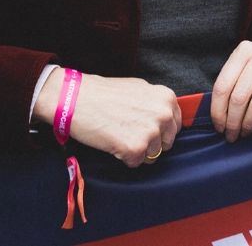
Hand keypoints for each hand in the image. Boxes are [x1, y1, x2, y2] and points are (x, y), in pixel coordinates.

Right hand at [44, 72, 182, 168]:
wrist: (76, 99)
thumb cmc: (104, 93)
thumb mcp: (139, 89)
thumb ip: (155, 103)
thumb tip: (165, 117)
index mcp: (167, 98)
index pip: (175, 126)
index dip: (160, 131)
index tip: (145, 128)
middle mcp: (164, 115)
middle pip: (166, 143)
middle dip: (150, 142)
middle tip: (129, 132)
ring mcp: (151, 132)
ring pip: (152, 155)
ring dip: (136, 150)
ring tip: (119, 134)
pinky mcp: (136, 149)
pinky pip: (136, 163)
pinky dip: (124, 157)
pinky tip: (113, 142)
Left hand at [210, 35, 251, 141]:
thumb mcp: (243, 63)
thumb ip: (230, 82)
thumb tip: (219, 116)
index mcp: (244, 51)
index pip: (223, 86)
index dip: (218, 111)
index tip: (219, 126)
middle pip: (240, 96)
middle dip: (233, 122)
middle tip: (232, 135)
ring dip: (250, 122)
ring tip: (245, 131)